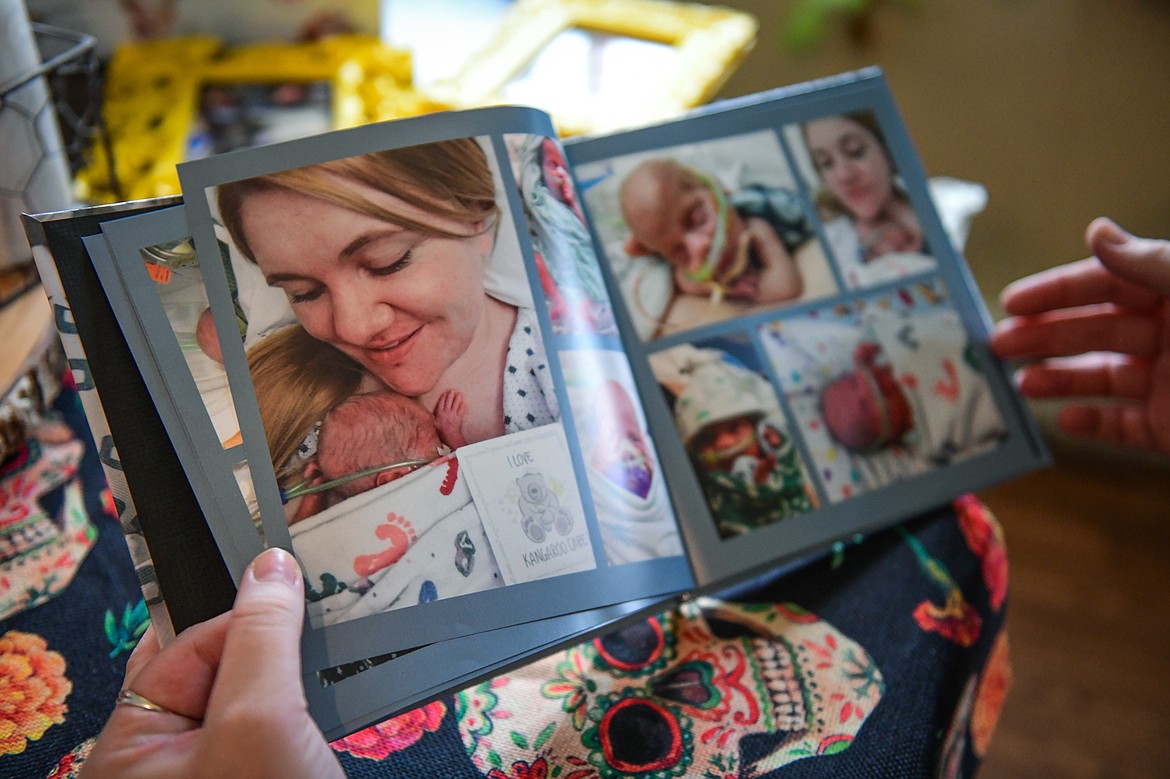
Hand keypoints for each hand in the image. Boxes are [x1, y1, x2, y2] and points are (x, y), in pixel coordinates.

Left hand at [81, 548, 342, 778]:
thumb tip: (272, 566)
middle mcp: (169, 760)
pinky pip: (283, 721)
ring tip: (324, 658)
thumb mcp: (259, 720)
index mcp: (131, 750)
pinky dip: (310, 701)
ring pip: (256, 692)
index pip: (179, 651)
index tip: (283, 583)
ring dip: (294, 673)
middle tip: (308, 615)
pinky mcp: (265, 772)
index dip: (234, 616)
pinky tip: (336, 687)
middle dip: (265, 641)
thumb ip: (260, 637)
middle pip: (218, 668)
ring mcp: (219, 767)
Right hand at [991, 217, 1169, 454]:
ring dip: (1057, 379)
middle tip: (997, 345)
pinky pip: (1124, 429)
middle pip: (1096, 331)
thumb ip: (1151, 262)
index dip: (1058, 291)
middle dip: (1045, 337)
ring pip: (1102, 379)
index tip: (1012, 301)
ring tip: (1019, 385)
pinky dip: (1092, 426)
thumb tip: (1097, 232)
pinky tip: (1062, 419)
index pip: (1108, 284)